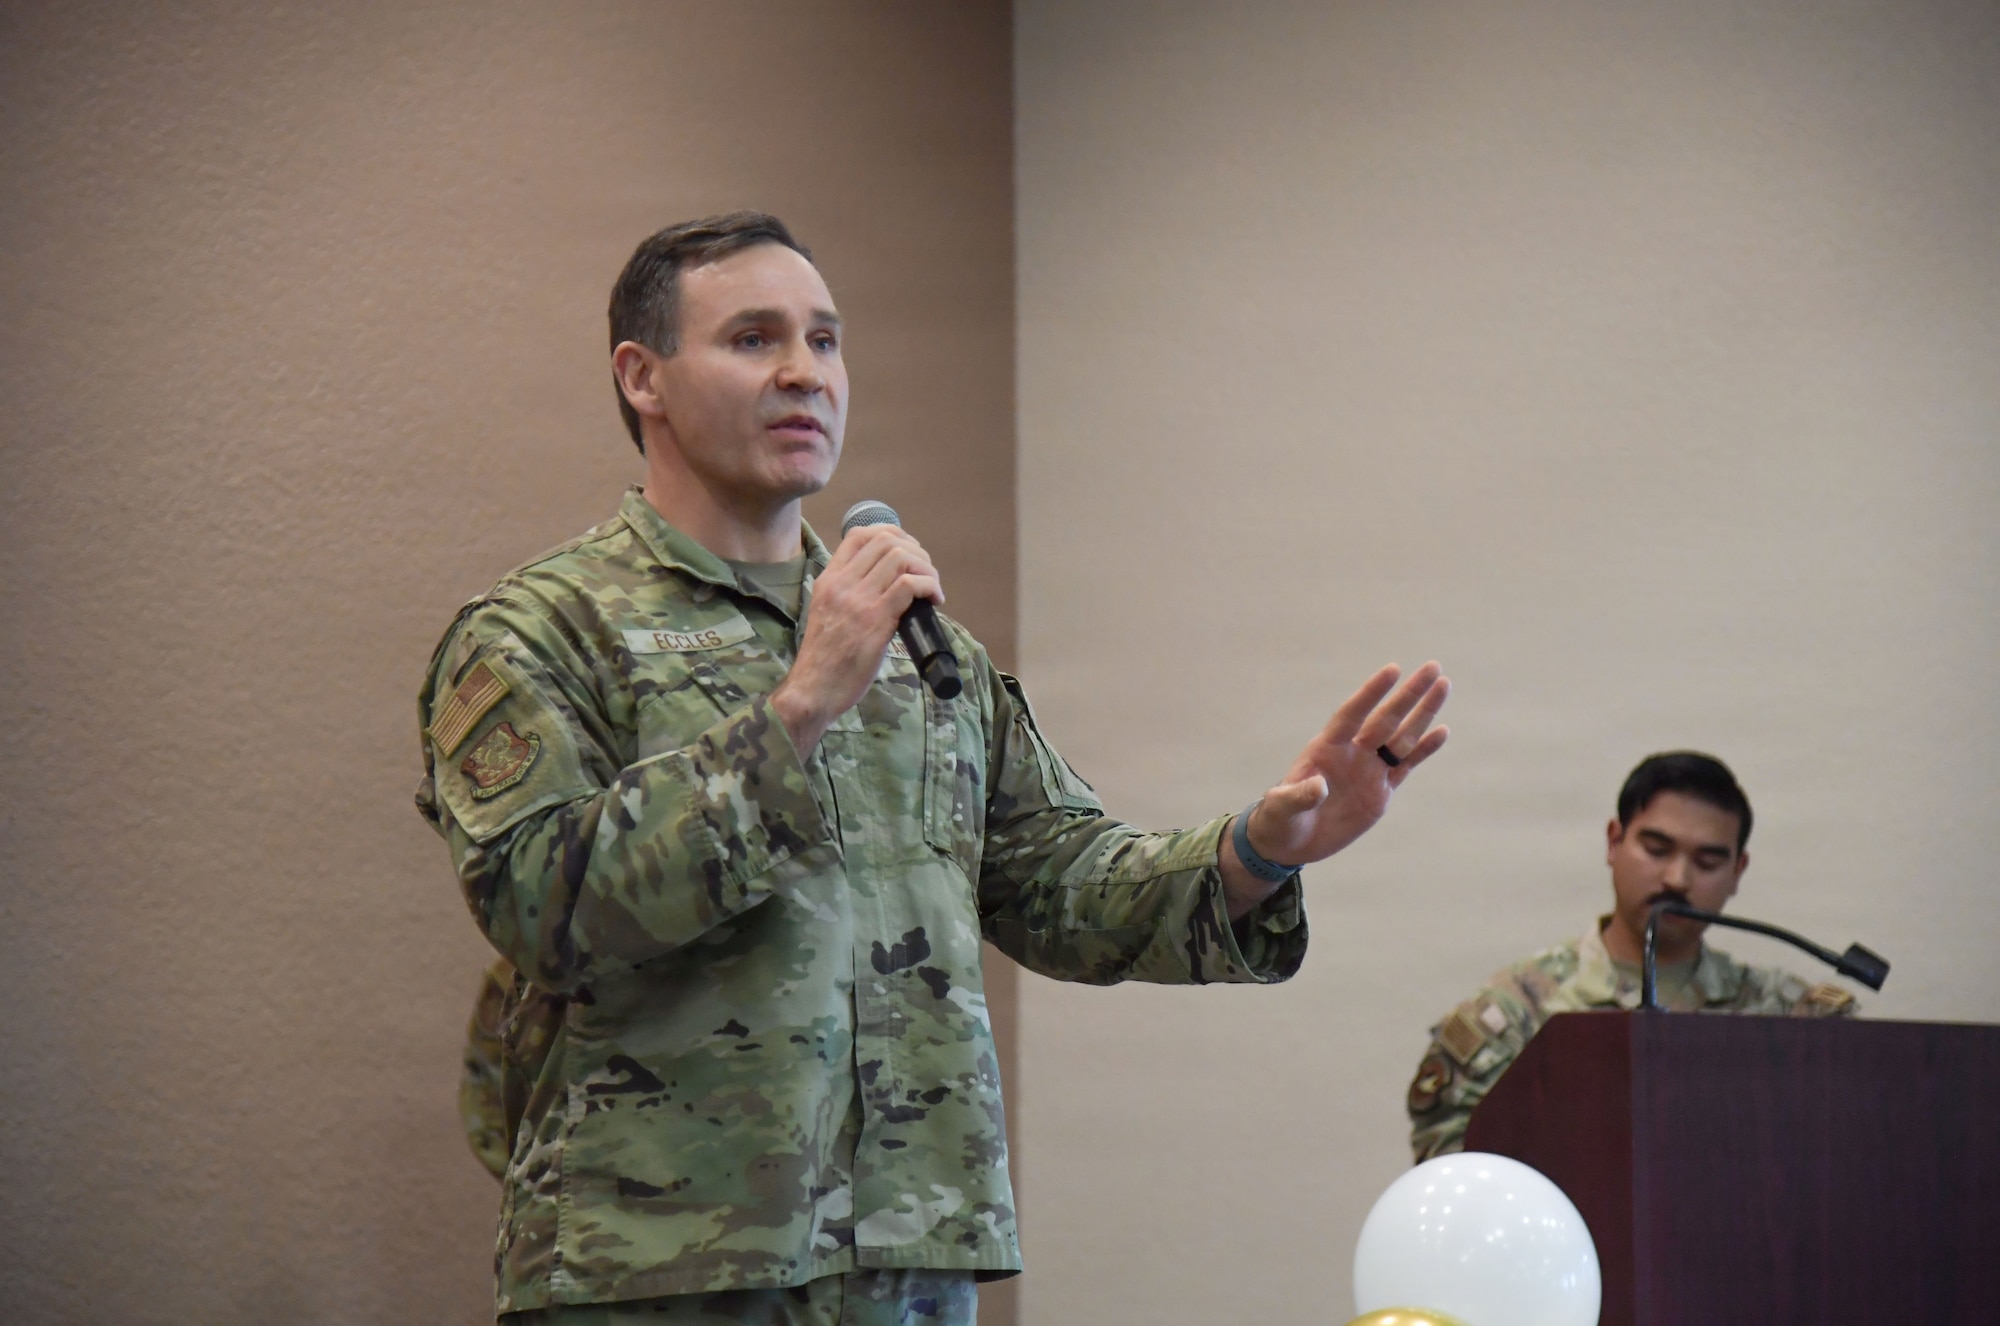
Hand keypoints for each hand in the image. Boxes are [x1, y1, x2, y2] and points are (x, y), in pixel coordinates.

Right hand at [769, 524, 941, 754]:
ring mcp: (858, 600)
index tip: (908, 552)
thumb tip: (884, 587)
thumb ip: (847, 596)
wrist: (813, 690)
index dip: (891, 534)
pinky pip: (909, 585)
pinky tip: (934, 601)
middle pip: (886, 541)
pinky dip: (929, 586)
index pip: (858, 535)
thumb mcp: (826, 615)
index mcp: (828, 580)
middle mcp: (842, 584)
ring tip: (932, 589)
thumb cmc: (823, 660)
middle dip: (915, 550)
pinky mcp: (876, 621)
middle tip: (926, 573)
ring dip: (926, 568)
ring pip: (901, 558)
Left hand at [1220, 662, 1450, 916]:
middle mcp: (1352, 752)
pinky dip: (1424, 749)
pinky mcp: (1381, 790)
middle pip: (1386, 718)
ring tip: (1443, 685)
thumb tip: (1318, 787)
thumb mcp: (1282, 808)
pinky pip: (1406, 765)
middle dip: (1409, 694)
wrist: (1291, 841)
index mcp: (1326, 748)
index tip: (1393, 670)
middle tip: (1433, 668)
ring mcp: (1369, 769)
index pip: (1353, 714)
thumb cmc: (1280, 819)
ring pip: (1402, 736)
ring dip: (1422, 713)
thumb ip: (1298, 796)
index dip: (1371, 693)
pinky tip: (1442, 731)